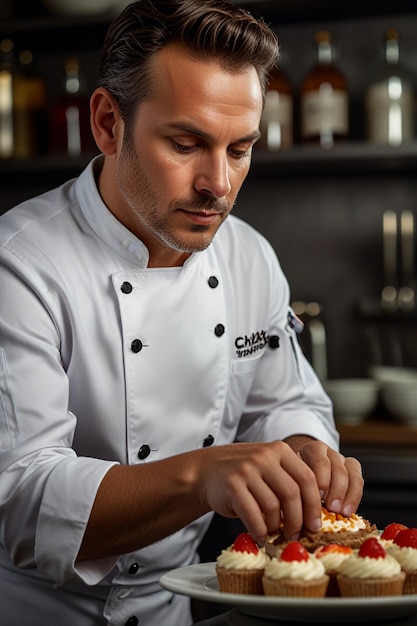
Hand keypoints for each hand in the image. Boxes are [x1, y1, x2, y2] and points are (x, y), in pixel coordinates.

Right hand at [198, 440, 323, 545]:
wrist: (205, 470)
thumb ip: (288, 480)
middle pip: (292, 493)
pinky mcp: (232, 486)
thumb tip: (312, 514)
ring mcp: (246, 470)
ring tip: (273, 533)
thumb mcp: (267, 465)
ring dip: (276, 526)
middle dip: (297, 520)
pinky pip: (253, 515)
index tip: (315, 523)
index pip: (307, 478)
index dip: (314, 504)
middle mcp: (264, 457)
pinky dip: (259, 530)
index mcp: (279, 450)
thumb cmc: (243, 473)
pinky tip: (259, 535)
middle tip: (295, 534)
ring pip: (273, 506)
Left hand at [285, 435, 363, 519]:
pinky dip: (354, 497)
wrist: (300, 471)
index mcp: (311, 450)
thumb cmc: (294, 479)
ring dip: (347, 495)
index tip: (319, 498)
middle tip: (332, 508)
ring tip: (342, 512)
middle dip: (336, 490)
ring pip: (350, 474)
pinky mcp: (352, 467)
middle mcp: (328, 452)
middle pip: (337, 468)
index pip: (320, 461)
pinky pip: (358, 481)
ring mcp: (341, 459)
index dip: (322, 480)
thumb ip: (296, 487)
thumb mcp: (291, 478)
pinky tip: (348, 511)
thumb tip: (297, 508)